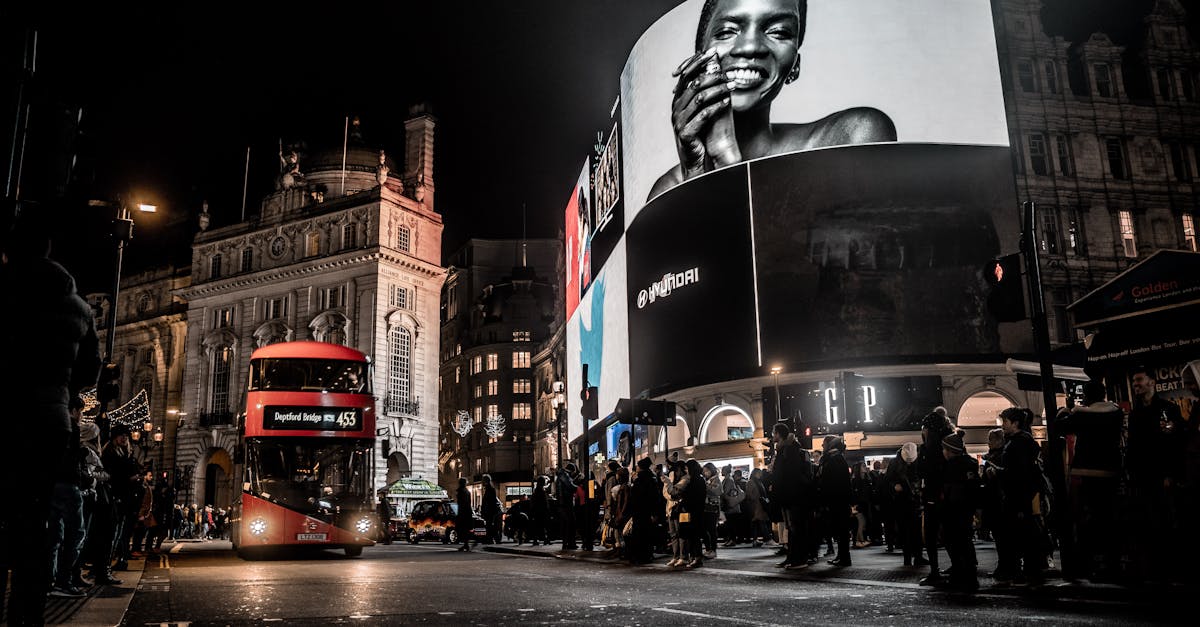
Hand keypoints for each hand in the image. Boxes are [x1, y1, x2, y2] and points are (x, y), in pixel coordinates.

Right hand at [670, 48, 733, 180]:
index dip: (699, 61)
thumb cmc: (700, 133)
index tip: (714, 52)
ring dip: (718, 90)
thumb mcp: (700, 109)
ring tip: (732, 85)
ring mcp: (679, 121)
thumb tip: (715, 66)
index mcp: (678, 99)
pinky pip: (702, 116)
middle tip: (729, 72)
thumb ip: (704, 90)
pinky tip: (727, 102)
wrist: (694, 160)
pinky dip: (715, 107)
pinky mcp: (685, 133)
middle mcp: (676, 108)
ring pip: (699, 98)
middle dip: (713, 76)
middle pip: (694, 84)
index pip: (686, 73)